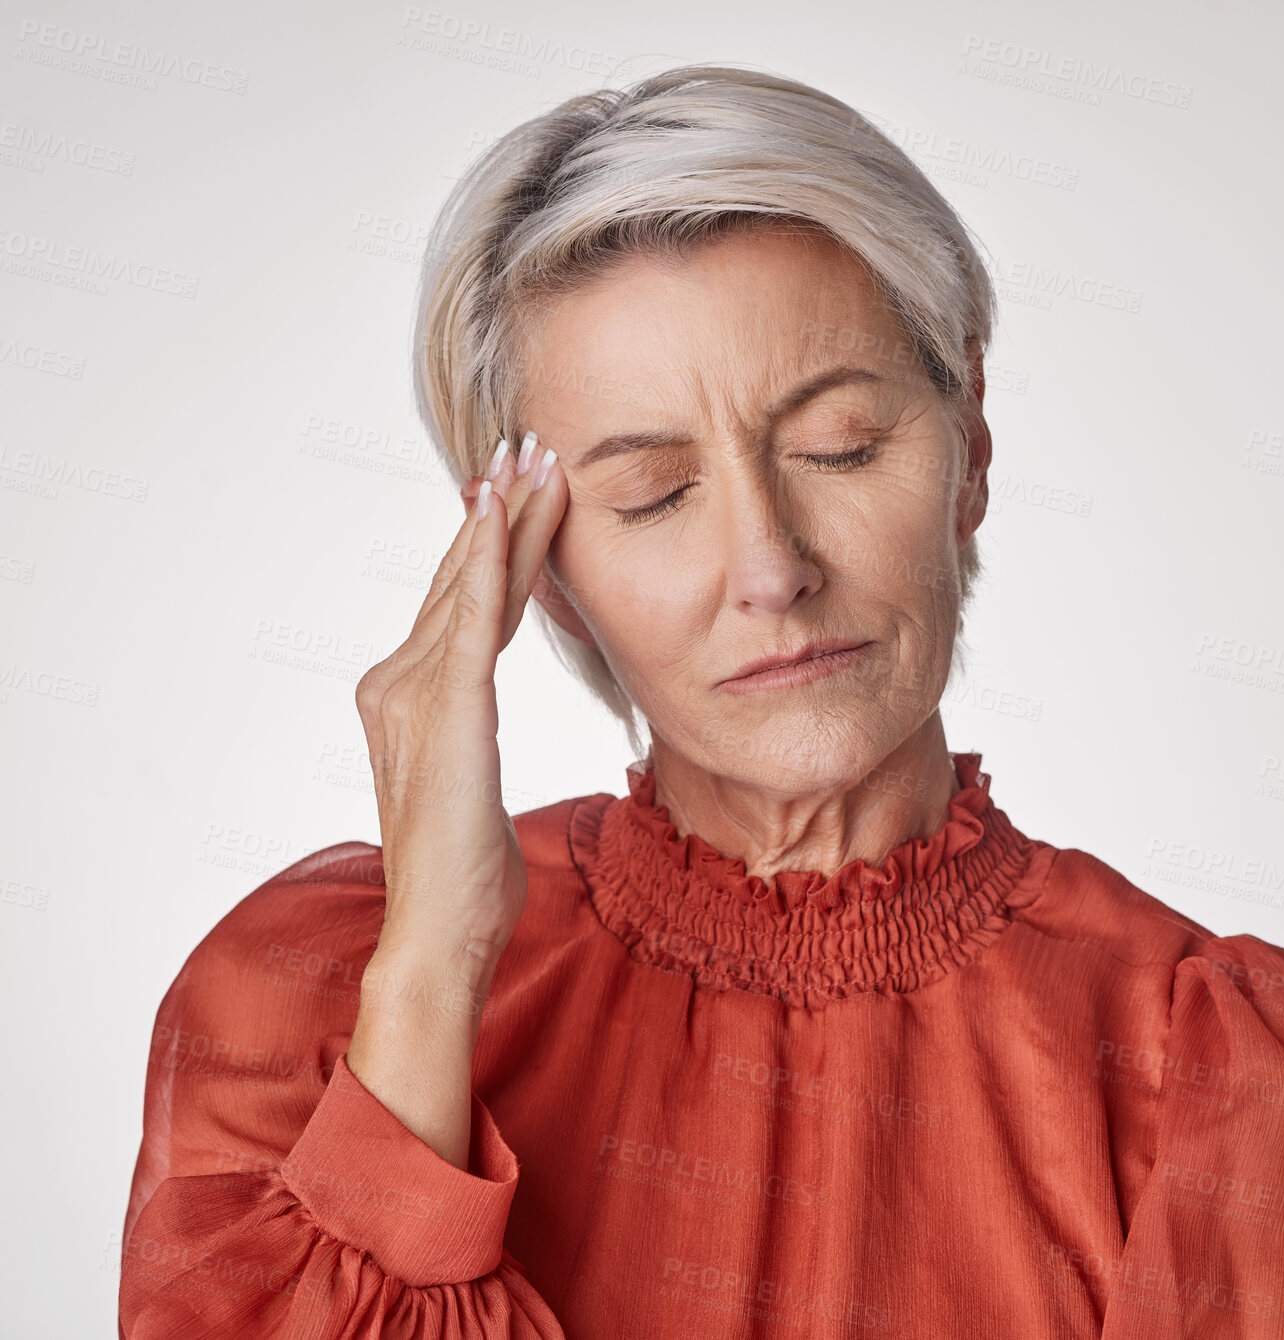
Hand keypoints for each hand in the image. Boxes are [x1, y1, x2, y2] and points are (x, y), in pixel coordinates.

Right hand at [354, 430, 567, 975]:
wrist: (441, 931)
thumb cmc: (465, 876)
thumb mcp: (472, 786)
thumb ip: (469, 738)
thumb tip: (480, 730)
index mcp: (408, 701)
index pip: (461, 605)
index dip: (490, 546)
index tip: (517, 492)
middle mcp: (397, 684)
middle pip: (462, 581)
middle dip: (498, 512)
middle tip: (529, 446)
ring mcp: (412, 694)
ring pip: (469, 586)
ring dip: (504, 519)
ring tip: (535, 460)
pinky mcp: (443, 710)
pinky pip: (469, 620)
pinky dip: (487, 561)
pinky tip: (502, 513)